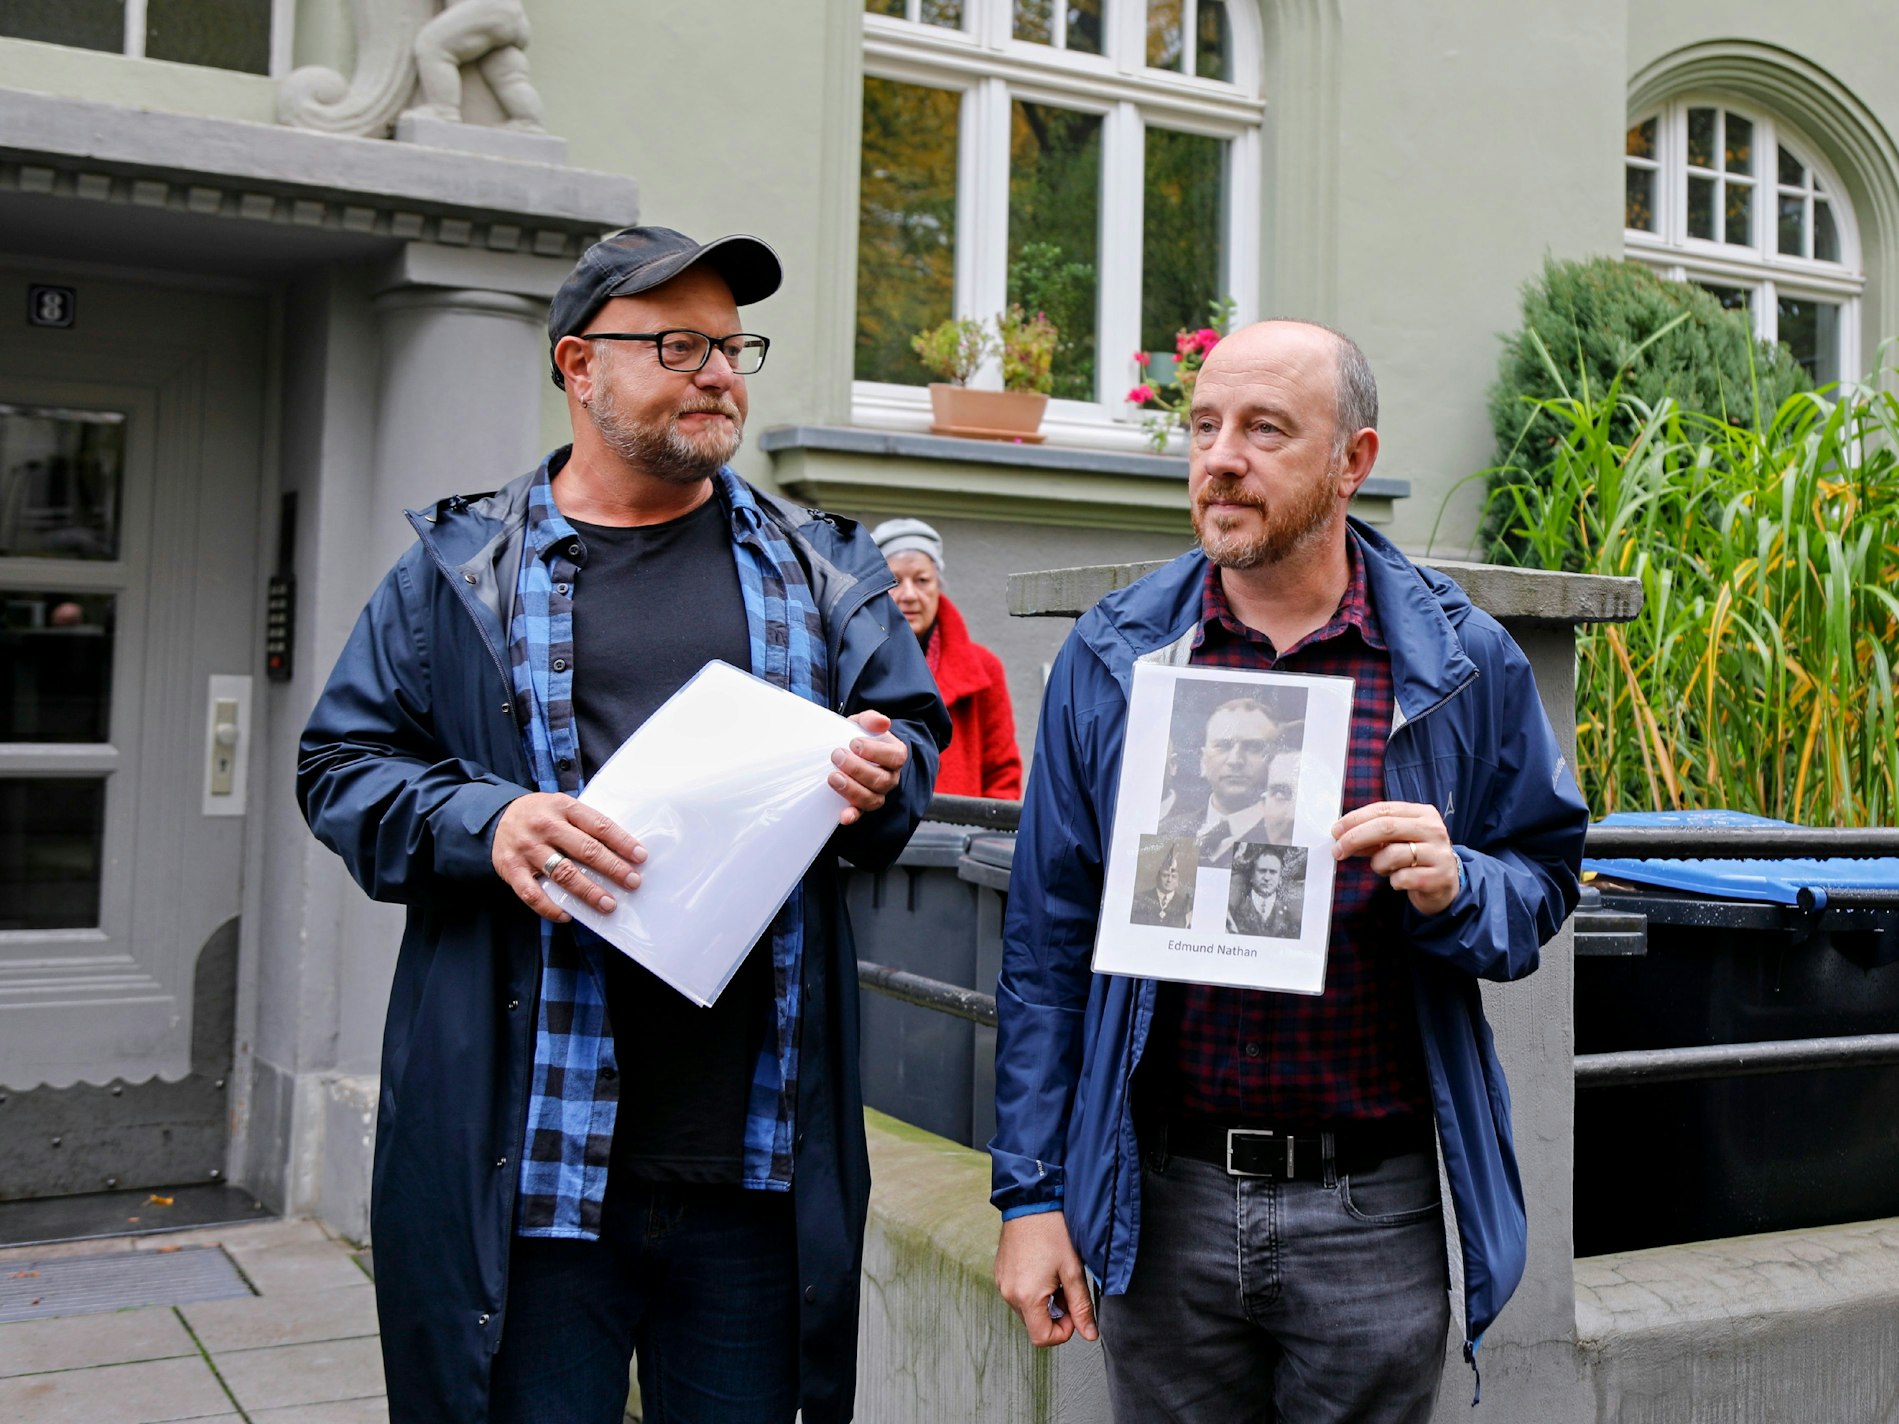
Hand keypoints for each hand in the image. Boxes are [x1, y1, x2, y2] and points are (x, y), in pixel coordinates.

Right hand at [491, 793, 645, 923]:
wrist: (496, 818)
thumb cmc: (541, 816)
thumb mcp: (562, 807)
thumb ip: (585, 824)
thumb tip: (622, 850)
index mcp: (563, 807)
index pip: (599, 825)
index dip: (622, 842)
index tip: (641, 857)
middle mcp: (545, 826)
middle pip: (585, 850)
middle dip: (613, 868)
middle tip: (632, 882)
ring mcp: (527, 848)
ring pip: (563, 873)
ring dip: (589, 891)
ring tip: (608, 904)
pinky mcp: (511, 869)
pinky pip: (532, 894)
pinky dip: (551, 907)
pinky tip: (568, 915)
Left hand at [829, 710, 908, 826]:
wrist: (848, 751)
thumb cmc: (859, 737)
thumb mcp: (863, 723)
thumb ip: (871, 719)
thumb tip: (882, 722)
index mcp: (896, 755)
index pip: (895, 757)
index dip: (875, 752)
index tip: (854, 743)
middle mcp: (890, 777)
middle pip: (882, 780)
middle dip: (858, 769)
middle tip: (837, 756)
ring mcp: (877, 793)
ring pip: (872, 799)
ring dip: (852, 789)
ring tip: (833, 777)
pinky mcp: (861, 805)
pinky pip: (860, 814)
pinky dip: (852, 816)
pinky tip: (843, 815)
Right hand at [994, 1211, 1096, 1346]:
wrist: (1031, 1200)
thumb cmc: (1052, 1231)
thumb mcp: (1073, 1270)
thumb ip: (1081, 1307)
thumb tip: (1090, 1334)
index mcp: (1026, 1297)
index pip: (1042, 1338)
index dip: (1063, 1332)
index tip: (1074, 1312)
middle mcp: (1008, 1293)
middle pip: (1034, 1324)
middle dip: (1055, 1314)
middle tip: (1067, 1288)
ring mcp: (1001, 1283)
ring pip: (1026, 1309)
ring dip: (1044, 1302)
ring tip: (1055, 1275)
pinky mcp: (1000, 1273)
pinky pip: (1017, 1293)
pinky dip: (1032, 1290)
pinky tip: (1043, 1268)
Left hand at [1330, 800, 1458, 915]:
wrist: (1445, 884)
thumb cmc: (1415, 857)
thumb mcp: (1397, 840)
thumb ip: (1374, 835)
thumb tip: (1342, 835)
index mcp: (1423, 813)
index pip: (1383, 809)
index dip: (1355, 819)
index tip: (1336, 831)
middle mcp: (1434, 829)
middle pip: (1385, 827)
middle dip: (1355, 838)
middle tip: (1338, 850)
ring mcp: (1439, 853)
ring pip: (1392, 854)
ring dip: (1377, 864)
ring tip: (1384, 868)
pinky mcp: (1439, 877)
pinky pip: (1402, 878)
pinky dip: (1393, 881)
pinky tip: (1400, 880)